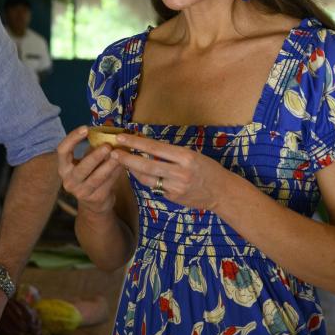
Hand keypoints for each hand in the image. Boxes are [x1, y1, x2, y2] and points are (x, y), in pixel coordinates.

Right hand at [57, 126, 124, 214]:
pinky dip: (116, 173)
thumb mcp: (85, 162)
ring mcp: (81, 192)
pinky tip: (122, 165)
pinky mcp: (96, 198)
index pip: (62, 150)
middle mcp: (69, 181)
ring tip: (119, 155)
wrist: (93, 203)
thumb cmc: (89, 175)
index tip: (85, 128)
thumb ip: (92, 149)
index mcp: (63, 168)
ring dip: (109, 165)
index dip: (72, 138)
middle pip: (82, 167)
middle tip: (108, 146)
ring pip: (97, 177)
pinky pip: (107, 184)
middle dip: (95, 156)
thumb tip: (108, 132)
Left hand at [109, 133, 227, 210]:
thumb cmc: (207, 168)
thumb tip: (147, 144)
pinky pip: (154, 186)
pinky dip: (144, 178)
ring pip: (147, 178)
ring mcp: (175, 187)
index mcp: (186, 157)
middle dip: (128, 158)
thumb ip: (171, 152)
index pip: (156, 148)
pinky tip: (137, 172)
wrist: (221, 192)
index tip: (122, 137)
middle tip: (113, 152)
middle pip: (147, 165)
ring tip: (121, 161)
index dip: (137, 142)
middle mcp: (180, 172)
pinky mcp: (172, 197)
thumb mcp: (192, 154)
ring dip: (132, 169)